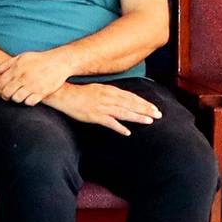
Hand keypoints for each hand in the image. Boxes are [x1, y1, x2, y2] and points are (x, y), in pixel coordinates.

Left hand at [0, 48, 76, 105]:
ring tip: (19, 96)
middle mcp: (23, 77)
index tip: (2, 89)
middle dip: (5, 96)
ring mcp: (33, 85)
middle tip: (9, 96)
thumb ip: (7, 64)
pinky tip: (29, 97)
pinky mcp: (42, 92)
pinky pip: (29, 102)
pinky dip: (28, 101)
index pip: (0, 83)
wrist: (59, 62)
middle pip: (7, 93)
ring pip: (17, 99)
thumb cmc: (39, 59)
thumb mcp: (22, 57)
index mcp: (17, 69)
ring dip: (16, 99)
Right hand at [44, 82, 162, 134]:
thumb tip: (124, 99)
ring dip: (137, 117)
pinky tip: (127, 132)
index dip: (143, 102)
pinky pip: (109, 122)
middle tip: (158, 115)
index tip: (154, 108)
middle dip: (145, 109)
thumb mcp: (98, 89)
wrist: (63, 95)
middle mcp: (108, 98)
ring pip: (123, 112)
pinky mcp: (94, 116)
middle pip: (130, 104)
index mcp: (109, 90)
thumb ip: (112, 94)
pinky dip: (119, 127)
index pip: (131, 97)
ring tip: (149, 121)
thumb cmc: (80, 93)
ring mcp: (101, 107)